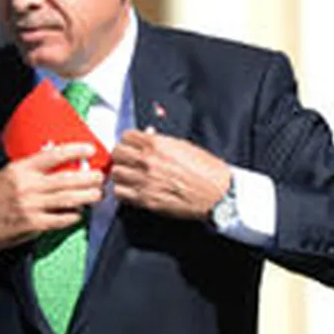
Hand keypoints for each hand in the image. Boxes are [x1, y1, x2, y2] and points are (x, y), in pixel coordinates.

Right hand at [0, 143, 104, 258]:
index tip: (90, 150)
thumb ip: (31, 169)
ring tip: (96, 194)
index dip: (75, 151)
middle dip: (89, 178)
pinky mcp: (34, 225)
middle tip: (100, 177)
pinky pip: (62, 219)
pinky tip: (78, 213)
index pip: (53, 156)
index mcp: (20, 170)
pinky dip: (74, 216)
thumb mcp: (8, 174)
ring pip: (68, 199)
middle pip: (67, 179)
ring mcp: (31, 207)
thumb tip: (59, 163)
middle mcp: (27, 187)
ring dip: (87, 197)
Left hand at [111, 128, 229, 219]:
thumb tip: (147, 134)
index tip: (129, 146)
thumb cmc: (206, 170)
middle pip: (116, 153)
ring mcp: (145, 181)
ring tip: (128, 176)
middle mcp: (148, 161)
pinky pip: (120, 193)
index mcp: (158, 145)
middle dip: (121, 156)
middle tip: (126, 161)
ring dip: (121, 174)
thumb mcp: (184, 147)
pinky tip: (130, 189)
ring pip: (115, 173)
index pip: (126, 136)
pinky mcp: (146, 199)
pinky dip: (122, 191)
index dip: (127, 141)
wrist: (218, 194)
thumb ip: (161, 141)